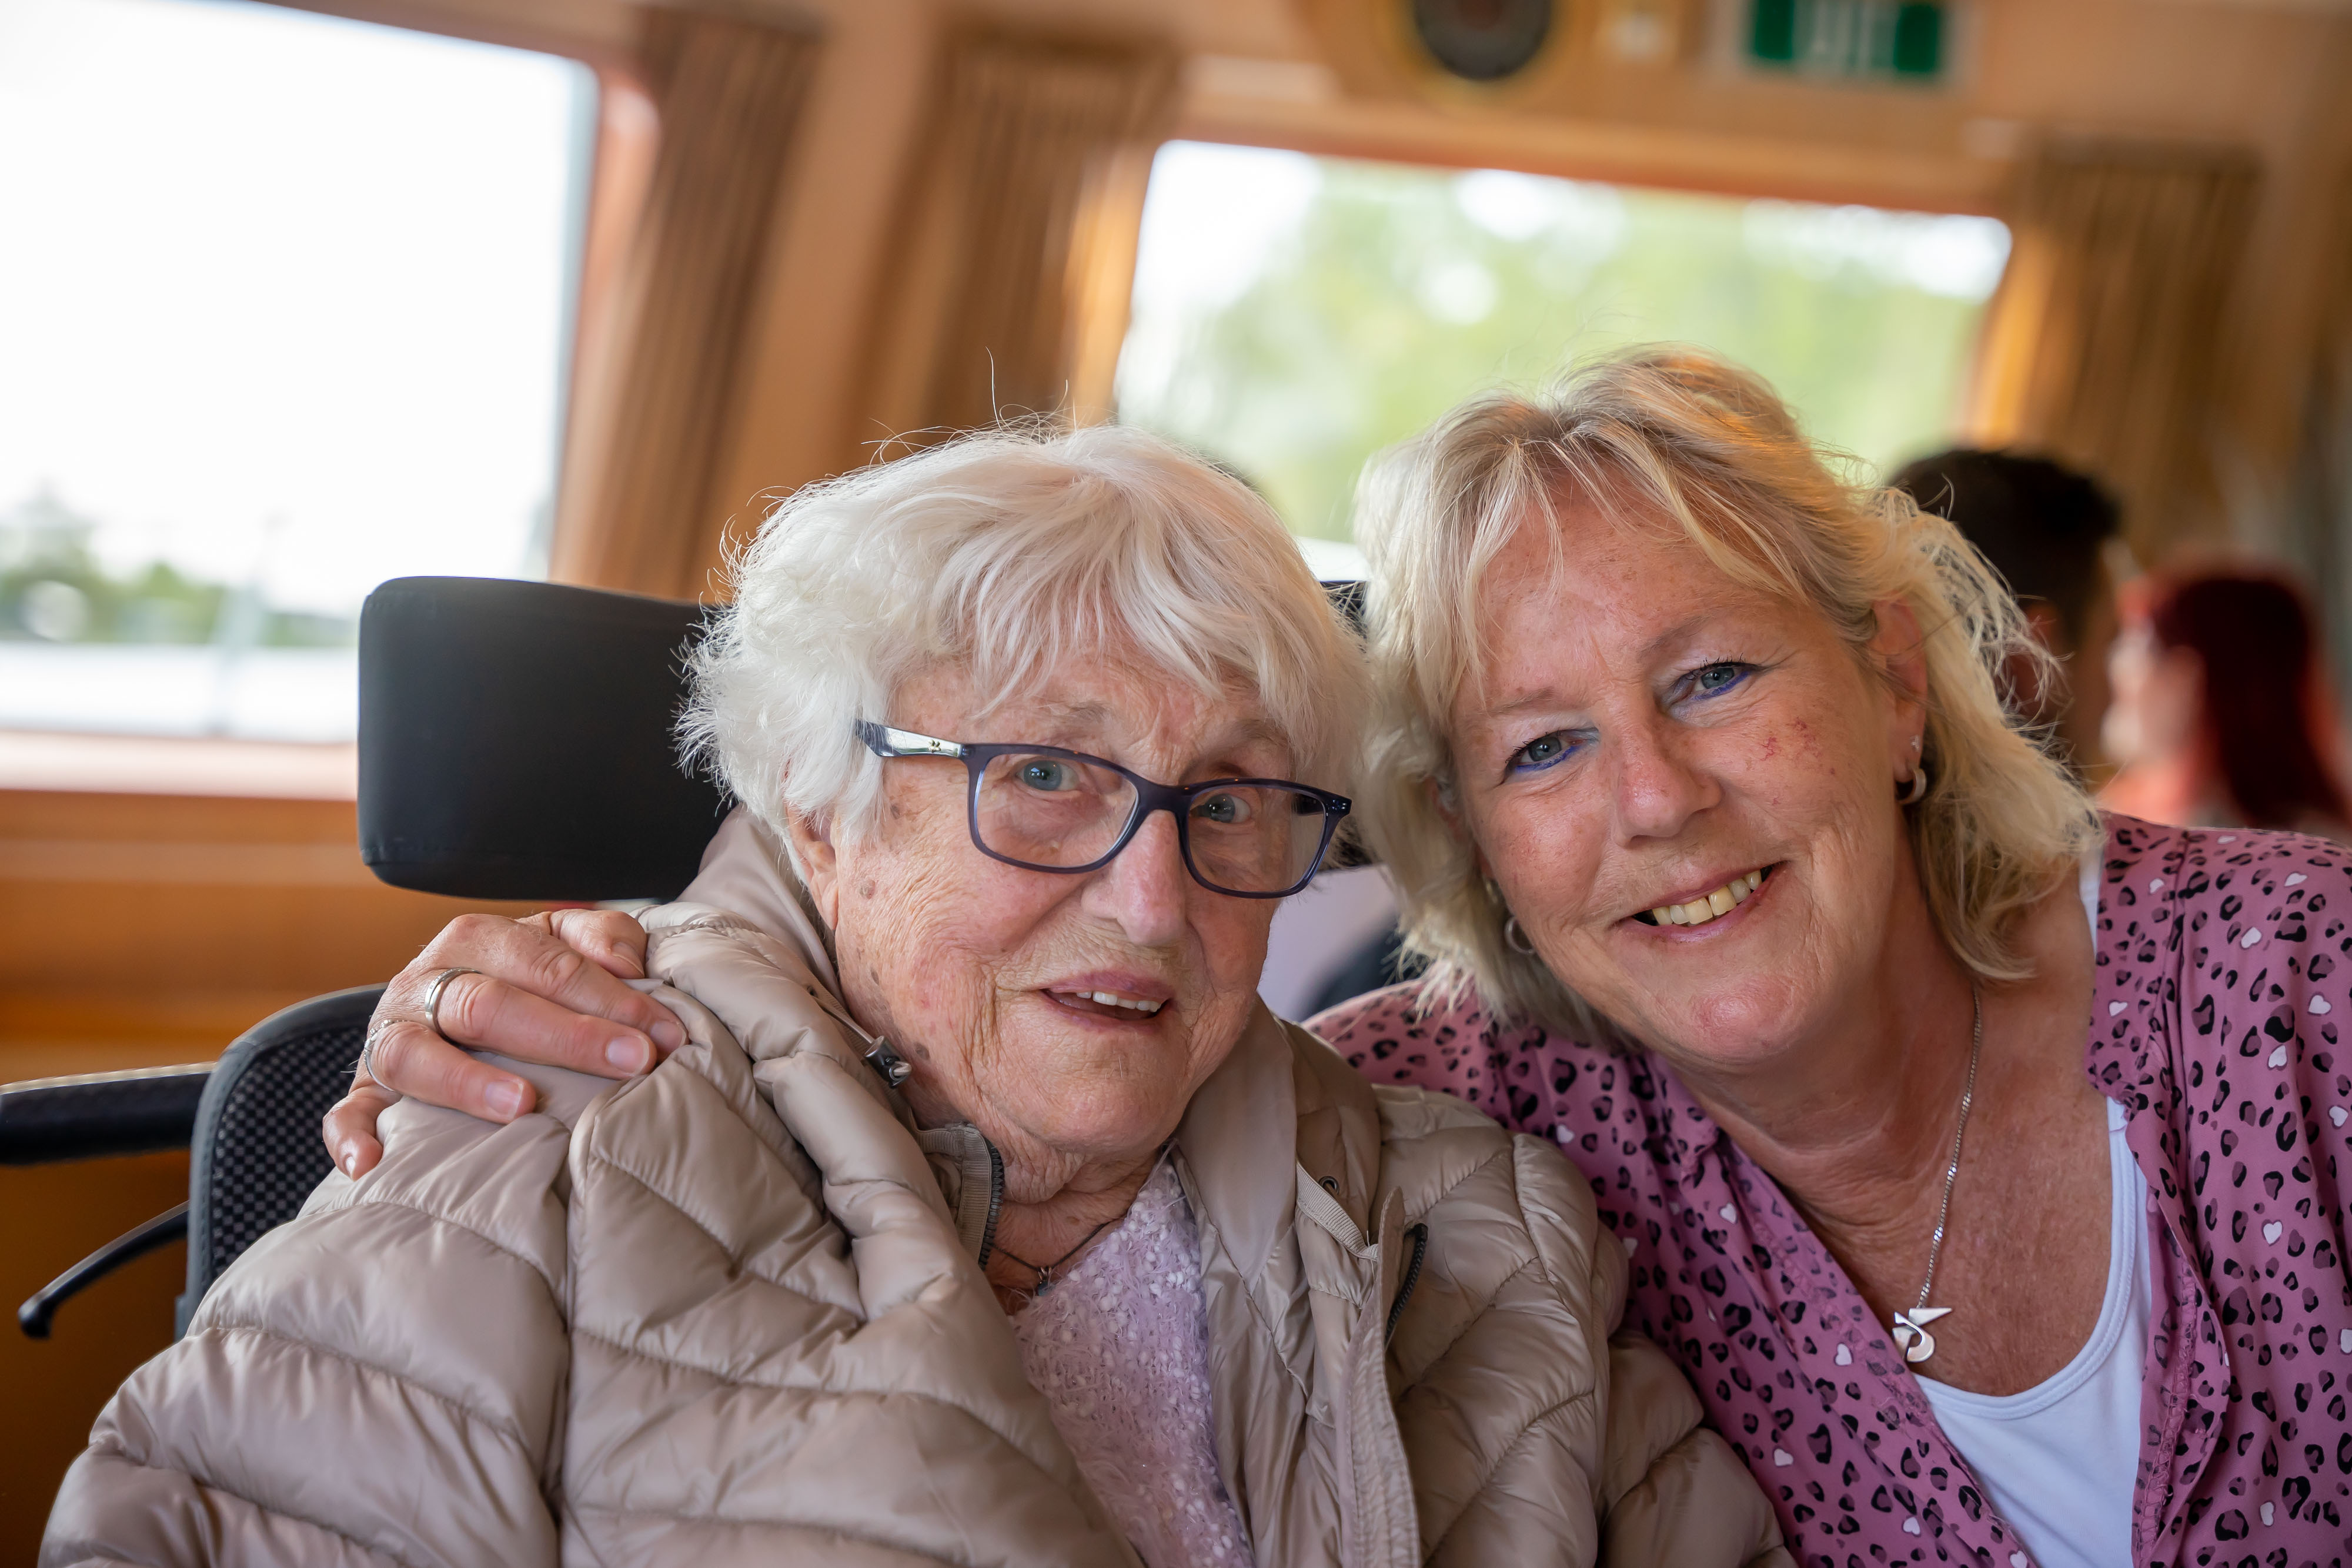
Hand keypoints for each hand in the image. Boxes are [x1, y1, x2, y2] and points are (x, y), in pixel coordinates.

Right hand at [322, 909, 683, 1177]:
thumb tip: (627, 961)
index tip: (665, 1035)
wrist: (442, 1010)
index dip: (612, 998)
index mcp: (481, 940)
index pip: (550, 965)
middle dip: (567, 1034)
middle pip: (491, 1004)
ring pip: (417, 1055)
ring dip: (467, 1081)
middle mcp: (427, 982)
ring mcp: (390, 1037)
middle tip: (631, 1061)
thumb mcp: (561, 944)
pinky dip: (351, 1137)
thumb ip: (600, 937)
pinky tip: (372, 1165)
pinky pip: (346, 1112)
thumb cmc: (524, 982)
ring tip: (522, 1104)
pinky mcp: (365, 1089)